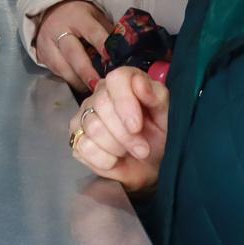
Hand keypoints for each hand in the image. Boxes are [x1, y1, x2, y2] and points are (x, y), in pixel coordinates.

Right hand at [33, 0, 111, 92]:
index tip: (113, 61)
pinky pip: (56, 72)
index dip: (102, 46)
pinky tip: (81, 86)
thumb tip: (124, 52)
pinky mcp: (42, 56)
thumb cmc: (79, 17)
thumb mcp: (95, 17)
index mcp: (77, 17)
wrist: (50, 11)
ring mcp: (48, 44)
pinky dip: (70, 80)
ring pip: (62, 66)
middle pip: (73, 53)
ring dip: (78, 80)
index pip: (92, 32)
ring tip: (92, 91)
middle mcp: (59, 30)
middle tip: (99, 85)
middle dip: (87, 71)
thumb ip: (107, 32)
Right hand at [70, 65, 168, 191]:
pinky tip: (115, 159)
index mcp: (124, 83)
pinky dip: (104, 160)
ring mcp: (84, 117)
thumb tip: (139, 83)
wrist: (151, 164)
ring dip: (117, 147)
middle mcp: (99, 95)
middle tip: (142, 149)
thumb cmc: (159, 136)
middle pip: (101, 106)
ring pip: (93, 128)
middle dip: (125, 134)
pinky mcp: (76, 138)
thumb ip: (156, 96)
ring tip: (130, 152)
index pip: (116, 79)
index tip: (137, 126)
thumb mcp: (167, 115)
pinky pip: (84, 147)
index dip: (125, 102)